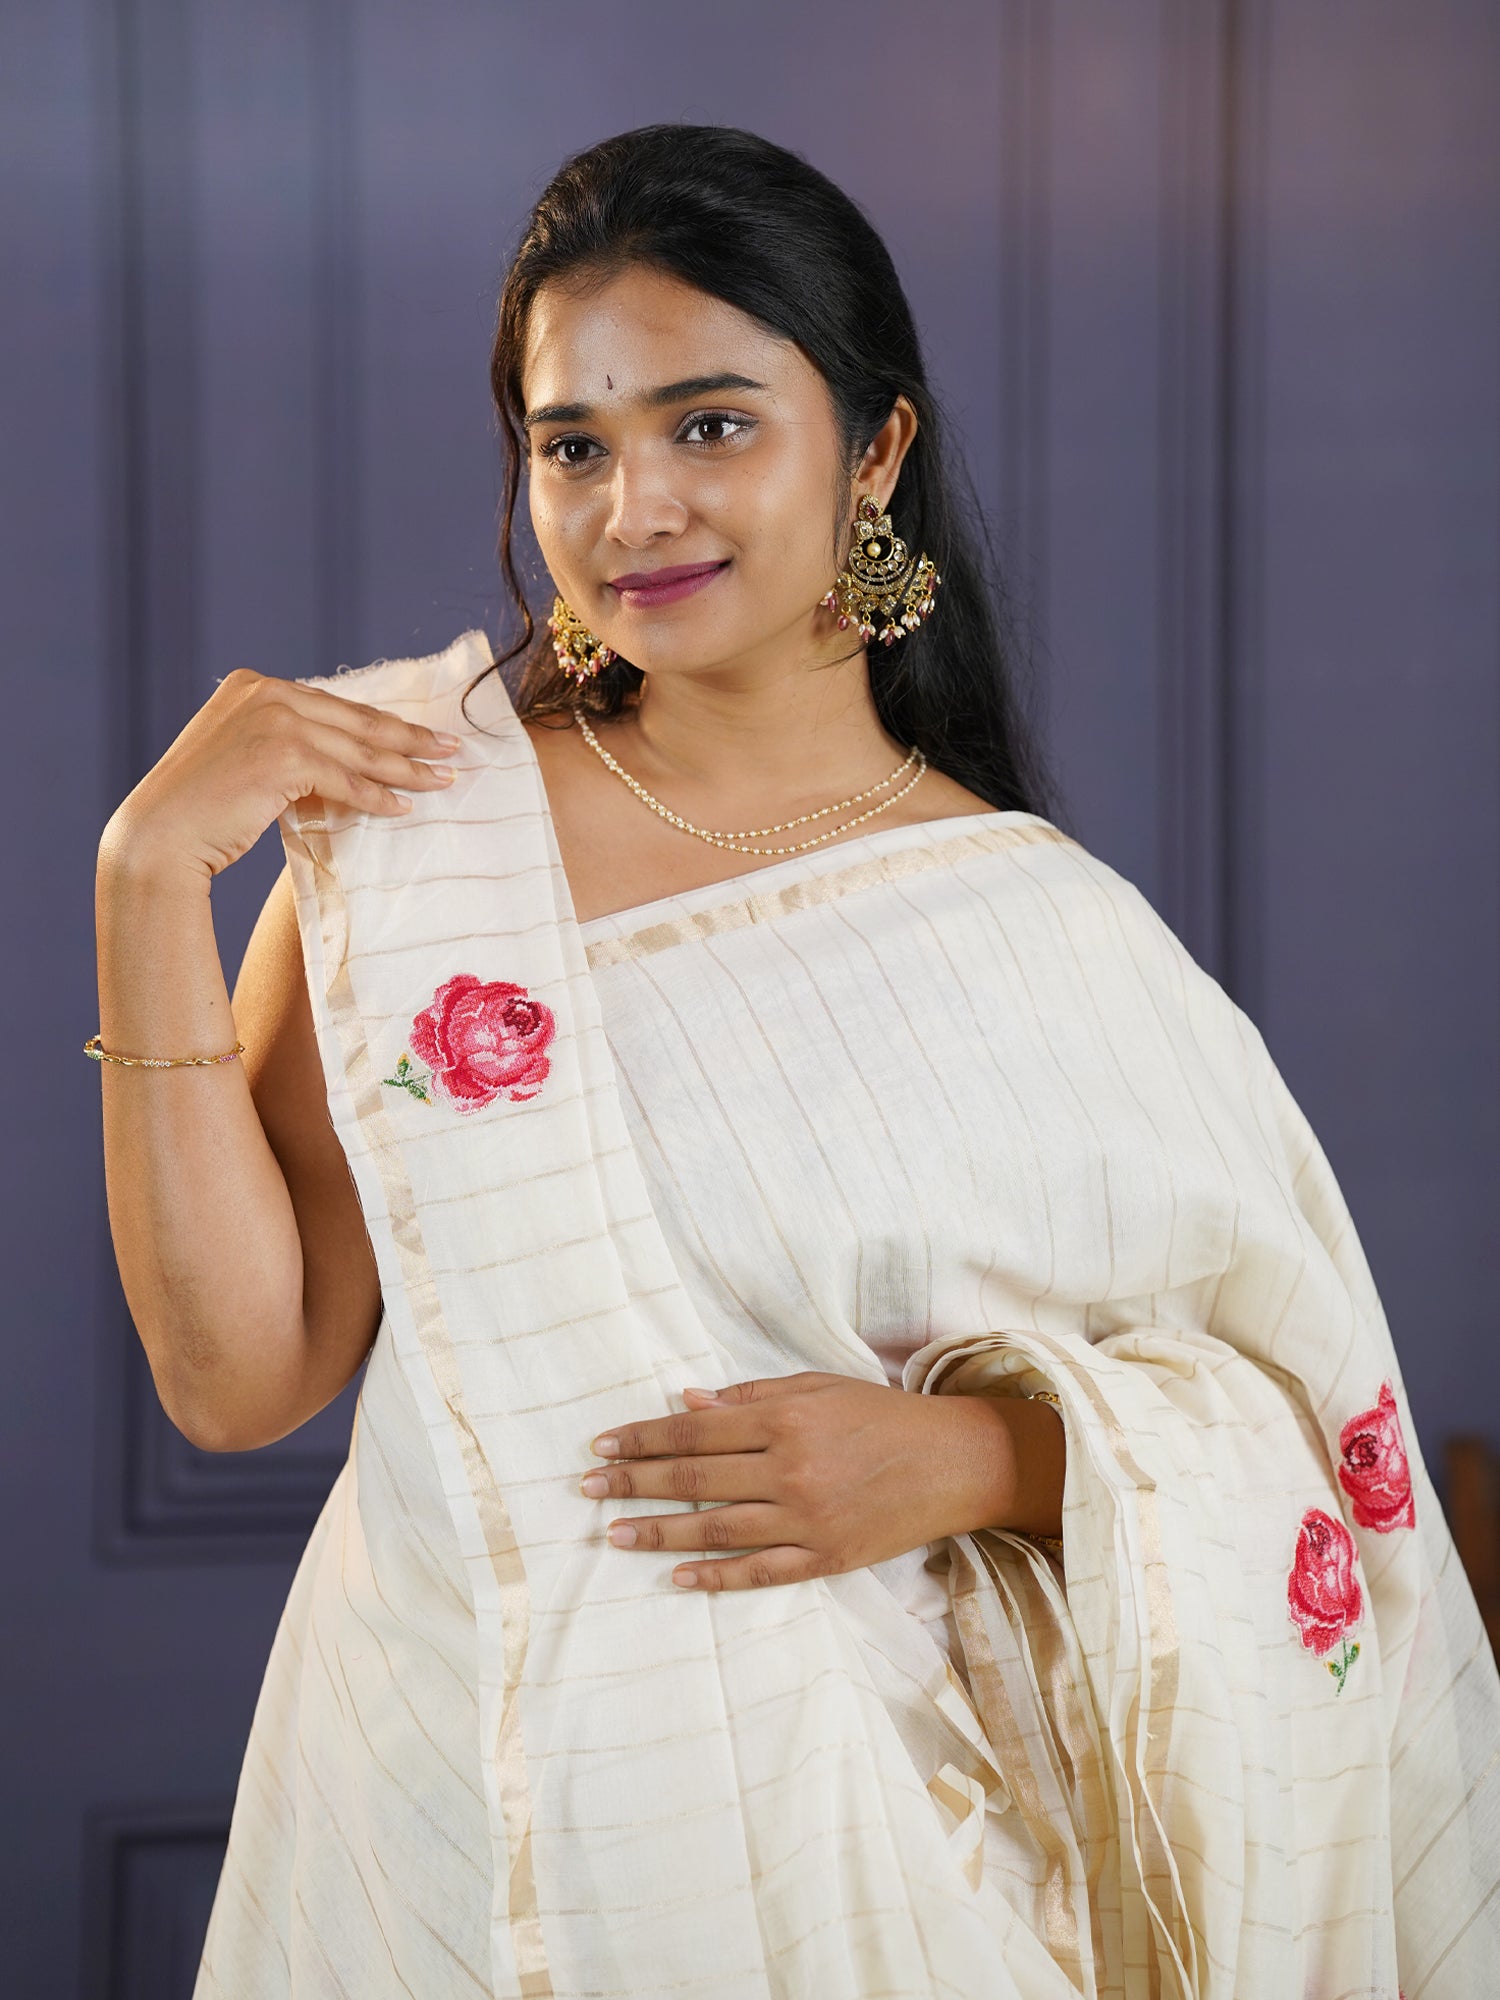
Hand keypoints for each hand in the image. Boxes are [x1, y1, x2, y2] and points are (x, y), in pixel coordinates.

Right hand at [99, 667, 462, 884]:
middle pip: (356, 721)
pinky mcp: (284, 757)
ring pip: (359, 750)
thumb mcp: (246, 757)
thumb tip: (349, 759)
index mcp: (254, 684)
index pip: (335, 706)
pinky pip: (346, 779)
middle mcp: (266, 692)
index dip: (381, 722)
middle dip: (410, 737)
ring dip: (407, 768)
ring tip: (442, 779)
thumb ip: (289, 744)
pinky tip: (403, 807)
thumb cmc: (203, 808)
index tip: (420, 733)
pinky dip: (377, 795)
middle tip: (452, 749)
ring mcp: (275, 721)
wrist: (160, 836)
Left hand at [581, 1370, 1059, 1591]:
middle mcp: (791, 1468)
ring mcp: (808, 1517)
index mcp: (785, 1420)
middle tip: (588, 1489)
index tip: (601, 1445)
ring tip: (613, 1535)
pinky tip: (678, 1577)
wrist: (955, 1461)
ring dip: (659, 1533)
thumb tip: (687, 1402)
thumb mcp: (817, 1387)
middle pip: (694, 1478)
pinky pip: (761, 1571)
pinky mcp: (827, 1556)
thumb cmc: (881, 1416)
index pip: (693, 1431)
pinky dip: (716, 1576)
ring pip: (717, 1529)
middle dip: (634, 1483)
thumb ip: (751, 1397)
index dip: (642, 1438)